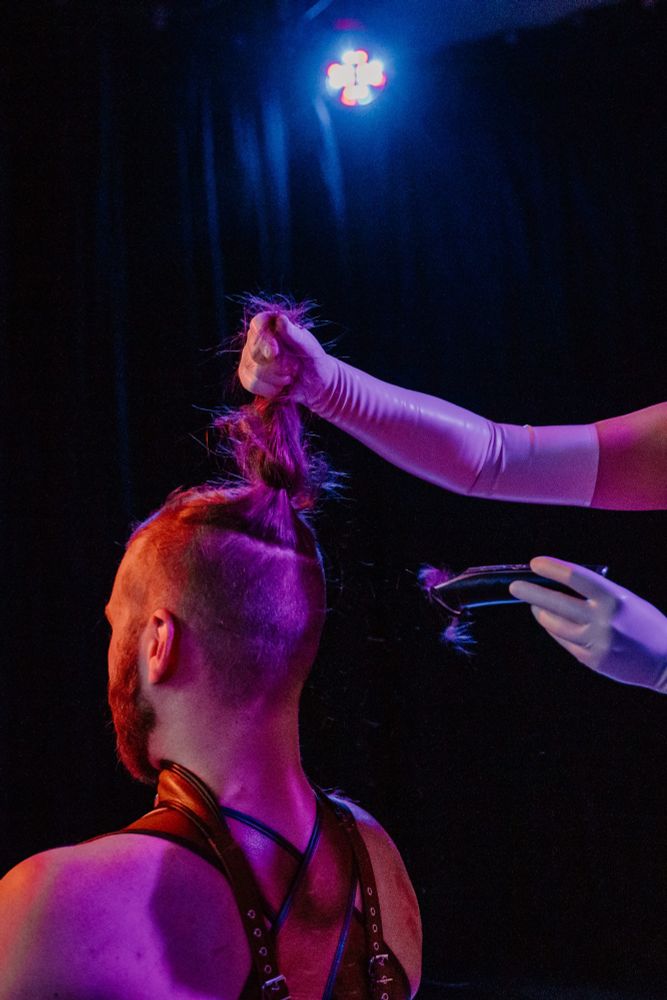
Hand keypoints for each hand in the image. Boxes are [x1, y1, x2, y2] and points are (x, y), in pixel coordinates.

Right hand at [238, 311, 334, 406]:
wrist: (315, 385)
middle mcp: (258, 339)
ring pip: (252, 370)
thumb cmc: (314, 362)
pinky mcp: (248, 375)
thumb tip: (281, 319)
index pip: (257, 323)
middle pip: (253, 351)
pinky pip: (250, 383)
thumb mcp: (310, 349)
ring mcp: (250, 357)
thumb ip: (295, 335)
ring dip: (275, 379)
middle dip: (276, 365)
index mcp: (273, 325)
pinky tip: (280, 387)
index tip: (275, 352)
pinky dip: (268, 389)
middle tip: (294, 368)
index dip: (263, 339)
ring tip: (290, 377)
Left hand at [509, 556, 666, 691]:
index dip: (552, 569)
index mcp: (615, 598)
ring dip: (541, 613)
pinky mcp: (592, 660)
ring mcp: (596, 642)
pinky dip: (556, 631)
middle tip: (515, 587)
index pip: (576, 577)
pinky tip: (553, 624)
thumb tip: (563, 585)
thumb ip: (598, 594)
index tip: (535, 564)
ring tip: (535, 607)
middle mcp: (603, 620)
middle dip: (531, 593)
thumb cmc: (647, 625)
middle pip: (556, 603)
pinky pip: (565, 642)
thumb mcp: (628, 600)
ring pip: (555, 625)